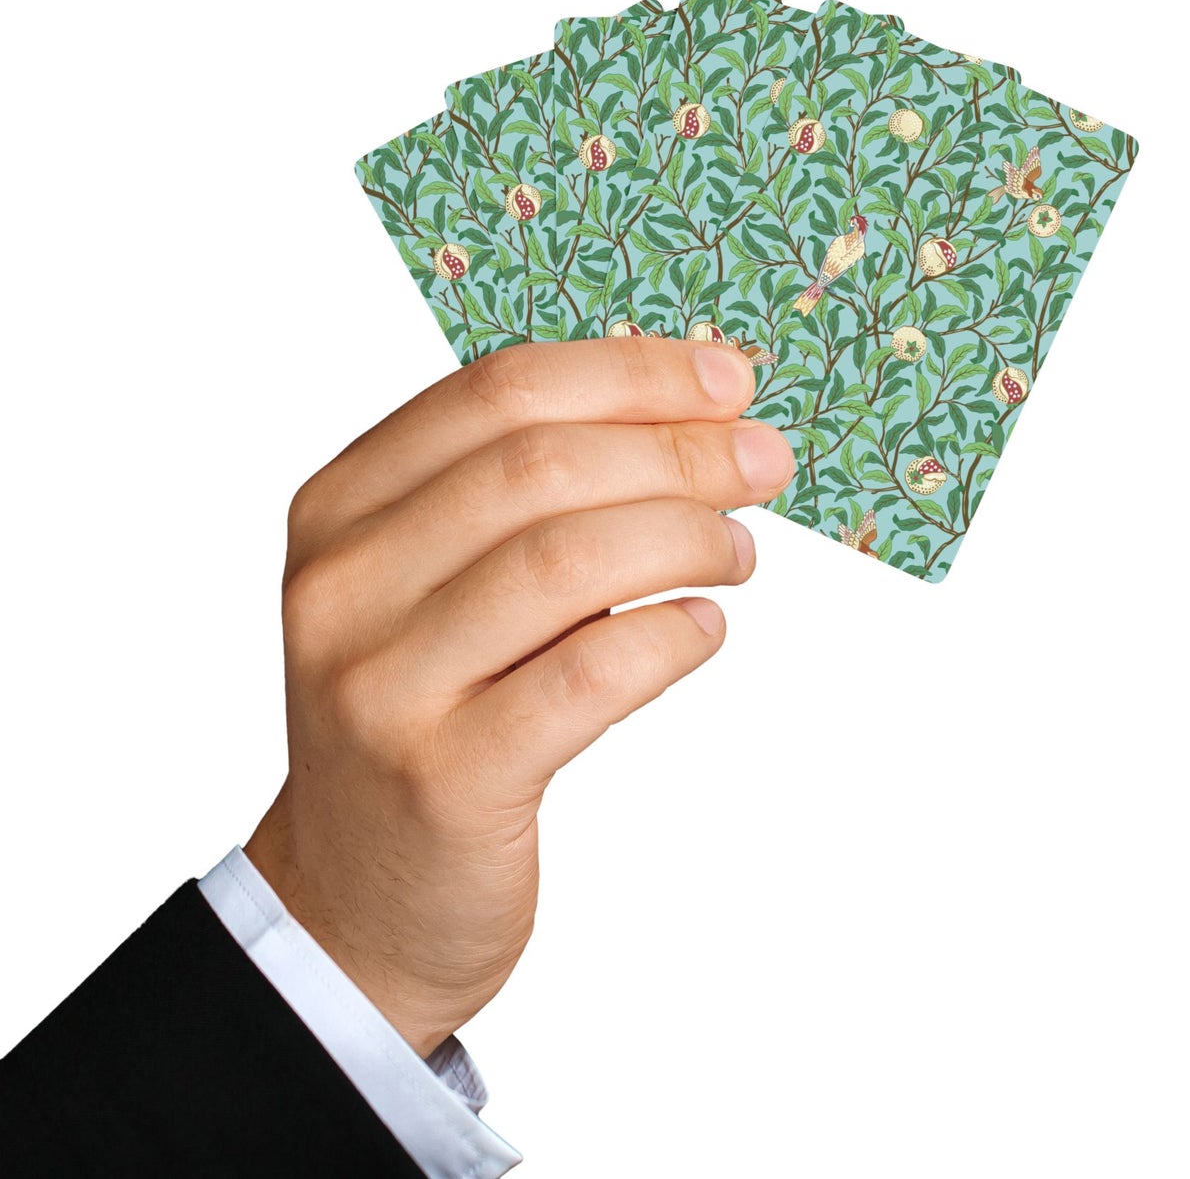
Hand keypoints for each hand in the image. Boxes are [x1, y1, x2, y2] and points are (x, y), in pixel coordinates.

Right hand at [244, 338, 793, 1054]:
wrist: (359, 899)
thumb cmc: (429, 715)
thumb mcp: (437, 585)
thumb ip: (526, 498)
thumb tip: (694, 418)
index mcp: (342, 506)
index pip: (499, 391)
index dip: (631, 373)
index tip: (730, 381)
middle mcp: (344, 583)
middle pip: (539, 466)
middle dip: (679, 449)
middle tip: (765, 463)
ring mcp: (384, 683)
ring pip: (566, 560)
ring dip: (684, 537)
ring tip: (738, 552)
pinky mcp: (444, 777)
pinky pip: (589, 675)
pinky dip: (668, 636)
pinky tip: (701, 627)